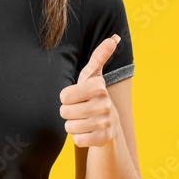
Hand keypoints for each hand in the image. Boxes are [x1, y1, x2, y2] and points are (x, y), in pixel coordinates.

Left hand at [59, 34, 122, 148]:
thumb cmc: (94, 97)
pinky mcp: (103, 139)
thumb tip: (114, 37)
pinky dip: (79, 138)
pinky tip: (88, 132)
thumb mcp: (94, 77)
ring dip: (73, 126)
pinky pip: (77, 140)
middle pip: (64, 112)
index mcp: (98, 87)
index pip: (63, 96)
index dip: (67, 99)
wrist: (110, 126)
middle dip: (69, 113)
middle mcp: (104, 104)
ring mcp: (105, 123)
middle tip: (81, 111)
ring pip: (69, 127)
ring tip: (84, 121)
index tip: (79, 98)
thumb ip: (99, 56)